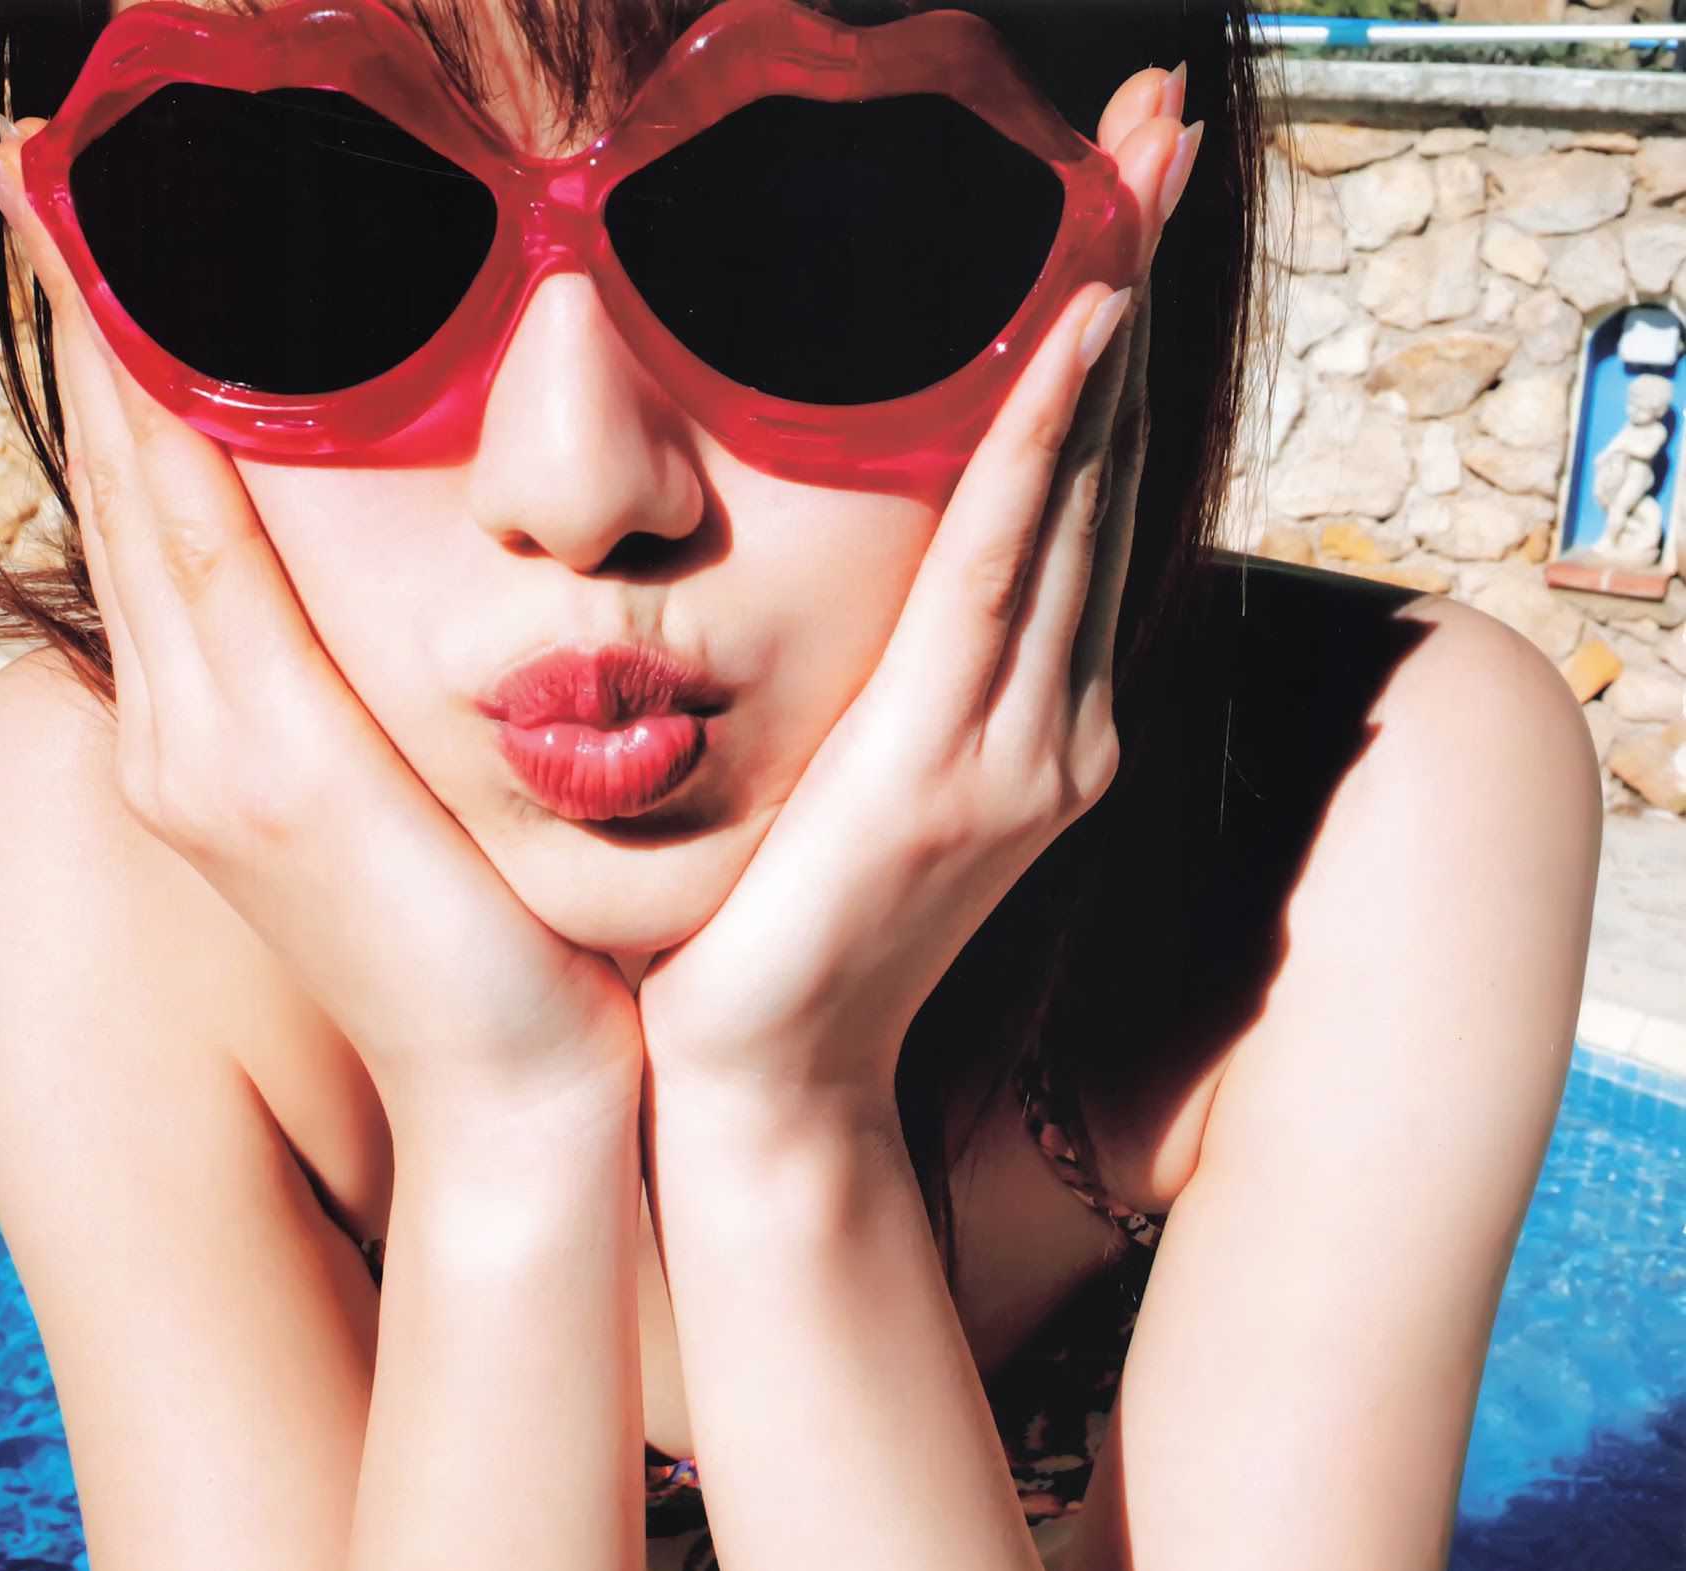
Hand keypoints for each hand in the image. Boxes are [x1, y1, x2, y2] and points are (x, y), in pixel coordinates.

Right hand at [0, 123, 641, 1151]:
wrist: (523, 1101)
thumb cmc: (507, 953)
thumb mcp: (432, 803)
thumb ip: (390, 698)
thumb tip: (421, 598)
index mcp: (219, 741)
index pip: (166, 516)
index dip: (136, 372)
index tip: (132, 240)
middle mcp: (183, 738)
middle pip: (129, 484)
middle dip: (107, 320)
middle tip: (77, 164)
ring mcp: (205, 756)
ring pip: (149, 497)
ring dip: (130, 336)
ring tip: (109, 190)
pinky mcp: (269, 769)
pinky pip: (209, 551)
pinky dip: (186, 427)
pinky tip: (182, 310)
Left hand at [634, 67, 1201, 1119]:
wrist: (769, 1087)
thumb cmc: (781, 942)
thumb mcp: (847, 787)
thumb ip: (887, 684)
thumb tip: (855, 576)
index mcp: (1032, 725)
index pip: (1069, 500)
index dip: (1100, 347)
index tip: (1110, 207)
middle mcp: (1058, 726)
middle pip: (1102, 466)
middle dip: (1133, 285)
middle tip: (1157, 128)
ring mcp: (1025, 751)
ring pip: (1074, 493)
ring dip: (1107, 318)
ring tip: (1136, 168)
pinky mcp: (953, 770)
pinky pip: (1002, 567)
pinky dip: (1039, 439)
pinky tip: (1070, 324)